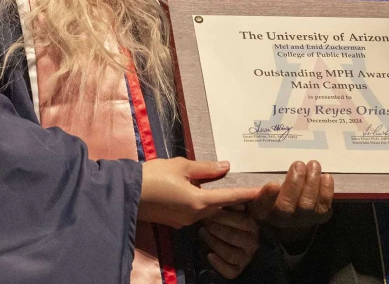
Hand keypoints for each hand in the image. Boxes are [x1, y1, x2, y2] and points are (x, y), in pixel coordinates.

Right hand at [139, 158, 260, 228]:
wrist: (126, 194)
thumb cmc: (153, 176)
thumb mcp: (181, 166)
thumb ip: (205, 168)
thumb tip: (225, 167)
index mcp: (198, 202)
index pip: (229, 198)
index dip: (247, 194)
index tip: (262, 192)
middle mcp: (194, 216)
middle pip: (219, 207)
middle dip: (232, 199)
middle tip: (246, 188)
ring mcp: (184, 221)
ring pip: (208, 211)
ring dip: (216, 201)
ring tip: (227, 188)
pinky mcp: (175, 221)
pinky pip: (195, 212)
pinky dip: (202, 203)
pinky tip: (201, 192)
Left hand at [200, 207, 259, 279]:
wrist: (219, 234)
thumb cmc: (224, 217)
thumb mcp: (230, 206)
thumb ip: (237, 200)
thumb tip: (255, 190)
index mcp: (253, 225)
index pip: (243, 220)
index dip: (225, 216)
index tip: (210, 209)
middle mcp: (253, 242)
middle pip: (234, 237)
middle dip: (216, 228)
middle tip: (204, 220)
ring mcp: (246, 257)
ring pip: (230, 254)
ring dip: (213, 243)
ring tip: (202, 232)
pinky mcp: (237, 269)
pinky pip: (229, 271)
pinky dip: (218, 264)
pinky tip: (209, 255)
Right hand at [249, 160, 333, 241]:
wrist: (293, 214)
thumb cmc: (274, 194)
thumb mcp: (262, 190)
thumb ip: (260, 184)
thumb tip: (253, 172)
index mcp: (262, 209)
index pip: (261, 205)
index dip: (267, 196)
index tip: (274, 184)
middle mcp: (280, 218)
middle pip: (286, 206)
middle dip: (294, 184)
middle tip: (298, 164)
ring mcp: (301, 219)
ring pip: (306, 205)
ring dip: (311, 183)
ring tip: (313, 165)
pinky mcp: (318, 217)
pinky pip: (323, 206)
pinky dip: (326, 191)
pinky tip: (325, 176)